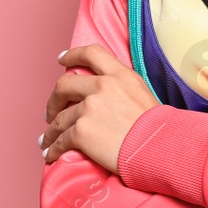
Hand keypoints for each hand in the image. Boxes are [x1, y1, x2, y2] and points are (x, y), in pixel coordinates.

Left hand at [39, 44, 159, 173]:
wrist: (161, 149)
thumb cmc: (158, 130)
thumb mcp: (143, 95)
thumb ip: (122, 89)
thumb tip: (105, 98)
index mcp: (120, 75)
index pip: (91, 53)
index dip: (72, 55)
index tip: (61, 61)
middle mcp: (102, 86)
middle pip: (64, 85)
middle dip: (54, 100)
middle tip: (51, 112)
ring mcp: (89, 108)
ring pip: (59, 118)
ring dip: (50, 131)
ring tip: (46, 140)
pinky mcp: (81, 131)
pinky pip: (61, 140)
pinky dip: (53, 148)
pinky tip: (51, 154)